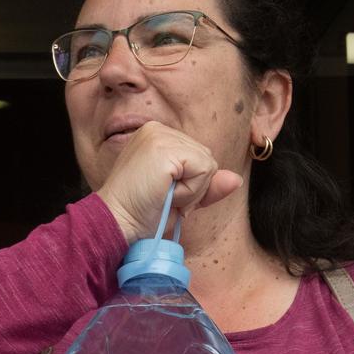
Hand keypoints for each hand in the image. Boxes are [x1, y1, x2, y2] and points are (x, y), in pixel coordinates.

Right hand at [96, 120, 244, 244]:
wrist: (116, 224)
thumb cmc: (141, 214)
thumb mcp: (181, 198)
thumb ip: (207, 186)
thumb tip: (237, 179)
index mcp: (157, 136)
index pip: (199, 156)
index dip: (190, 184)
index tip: (163, 195)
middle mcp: (157, 129)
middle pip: (207, 158)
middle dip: (193, 187)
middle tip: (162, 198)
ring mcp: (160, 136)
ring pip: (208, 164)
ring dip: (191, 191)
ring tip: (161, 196)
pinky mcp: (164, 149)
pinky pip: (204, 170)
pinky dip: (190, 191)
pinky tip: (165, 194)